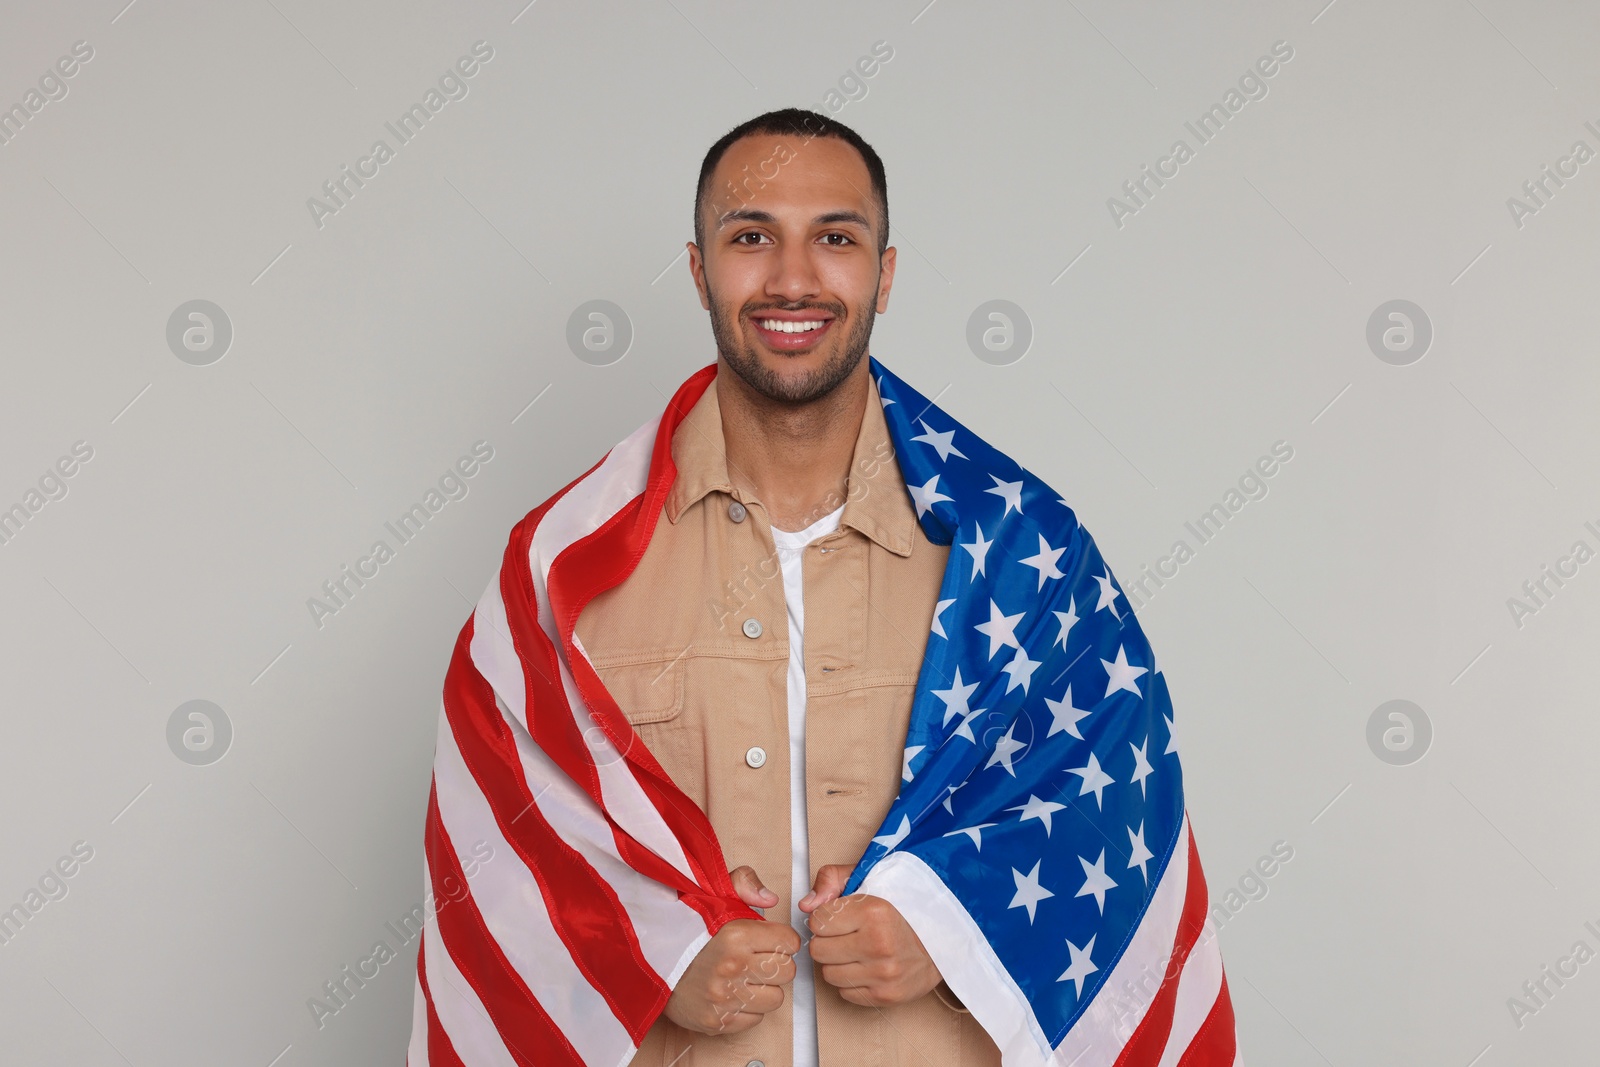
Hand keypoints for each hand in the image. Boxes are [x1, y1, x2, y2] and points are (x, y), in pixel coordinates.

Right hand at [664, 866, 798, 1034]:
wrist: (646, 960)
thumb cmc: (683, 929)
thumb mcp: (712, 893)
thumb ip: (745, 884)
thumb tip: (770, 899)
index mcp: (737, 935)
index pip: (790, 942)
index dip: (782, 939)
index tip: (771, 940)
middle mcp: (733, 968)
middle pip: (787, 971)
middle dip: (776, 963)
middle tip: (758, 959)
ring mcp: (724, 998)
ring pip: (775, 998)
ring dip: (764, 989)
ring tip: (745, 977)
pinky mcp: (716, 1021)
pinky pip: (755, 1019)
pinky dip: (748, 1009)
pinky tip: (732, 994)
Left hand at [799, 864, 942, 1006]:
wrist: (945, 939)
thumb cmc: (904, 908)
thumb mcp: (869, 879)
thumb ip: (832, 881)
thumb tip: (806, 905)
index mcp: (873, 912)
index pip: (817, 922)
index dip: (825, 917)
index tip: (840, 917)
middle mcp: (879, 944)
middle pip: (818, 950)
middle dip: (828, 941)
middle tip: (847, 934)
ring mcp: (883, 973)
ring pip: (828, 974)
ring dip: (838, 963)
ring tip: (858, 950)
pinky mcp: (886, 995)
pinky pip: (845, 992)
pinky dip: (852, 981)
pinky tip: (868, 966)